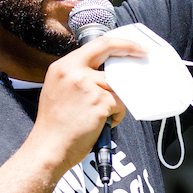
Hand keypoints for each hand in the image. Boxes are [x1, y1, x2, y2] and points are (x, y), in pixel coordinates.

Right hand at [31, 36, 146, 172]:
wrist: (49, 149)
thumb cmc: (55, 127)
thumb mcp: (59, 91)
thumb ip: (79, 76)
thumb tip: (105, 73)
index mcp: (62, 67)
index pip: (96, 44)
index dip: (118, 43)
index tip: (133, 45)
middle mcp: (73, 71)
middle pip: (111, 53)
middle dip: (131, 51)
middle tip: (144, 55)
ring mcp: (87, 85)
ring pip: (117, 85)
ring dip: (115, 101)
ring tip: (102, 116)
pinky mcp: (100, 101)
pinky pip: (120, 104)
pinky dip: (116, 115)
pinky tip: (102, 124)